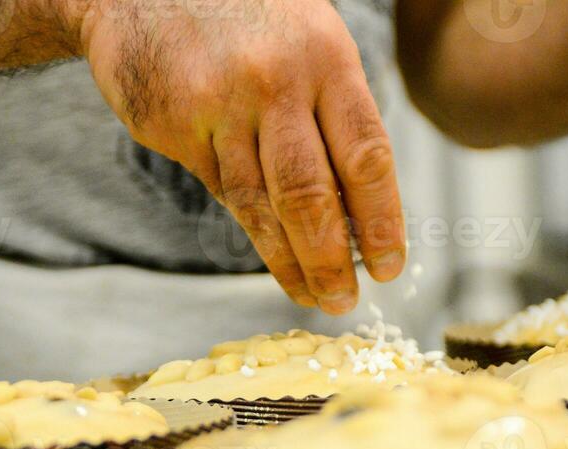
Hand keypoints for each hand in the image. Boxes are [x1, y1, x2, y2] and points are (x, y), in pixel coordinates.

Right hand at [80, 0, 405, 313]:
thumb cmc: (245, 17)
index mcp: (325, 58)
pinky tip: (273, 258)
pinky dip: (252, 232)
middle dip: (332, 260)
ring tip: (314, 296)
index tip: (388, 266)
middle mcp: (276, 82)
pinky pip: (224, 192)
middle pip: (311, 195)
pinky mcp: (179, 127)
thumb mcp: (307, 39)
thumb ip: (333, 110)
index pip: (365, 156)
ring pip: (263, 206)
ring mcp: (221, 107)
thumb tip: (362, 205)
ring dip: (291, 263)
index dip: (380, 221)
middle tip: (346, 300)